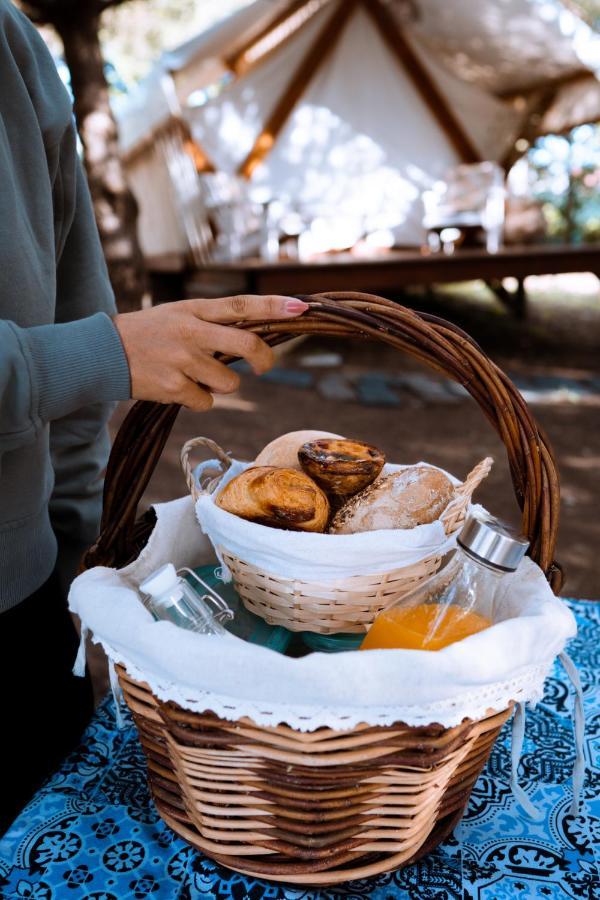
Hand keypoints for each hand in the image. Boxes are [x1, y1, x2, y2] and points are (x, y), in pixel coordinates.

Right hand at [113, 295, 307, 410]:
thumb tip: (255, 341)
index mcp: (194, 310)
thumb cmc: (148, 334)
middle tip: (264, 367)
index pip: (241, 305)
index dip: (274, 306)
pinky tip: (178, 387)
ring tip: (193, 375)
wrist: (103, 354)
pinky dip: (199, 399)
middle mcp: (191, 332)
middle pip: (248, 346)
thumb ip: (213, 323)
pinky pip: (208, 401)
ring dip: (220, 384)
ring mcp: (183, 361)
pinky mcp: (174, 388)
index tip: (301, 307)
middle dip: (264, 360)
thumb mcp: (178, 315)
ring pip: (230, 382)